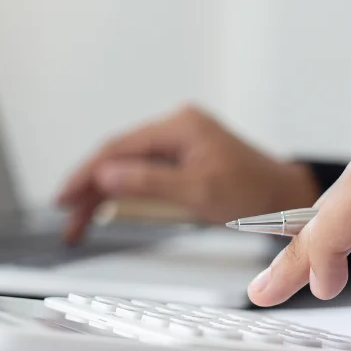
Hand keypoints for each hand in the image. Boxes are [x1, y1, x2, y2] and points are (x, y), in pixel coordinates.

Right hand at [56, 105, 318, 242]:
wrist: (287, 197)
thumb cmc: (255, 194)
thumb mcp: (199, 192)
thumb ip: (149, 183)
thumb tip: (106, 176)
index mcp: (179, 126)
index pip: (118, 147)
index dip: (86, 173)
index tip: (63, 197)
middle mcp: (176, 126)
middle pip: (118, 155)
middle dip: (88, 187)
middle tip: (66, 218)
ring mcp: (179, 139)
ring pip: (127, 164)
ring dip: (102, 192)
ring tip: (78, 223)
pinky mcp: (182, 156)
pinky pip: (143, 170)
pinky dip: (123, 191)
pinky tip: (104, 208)